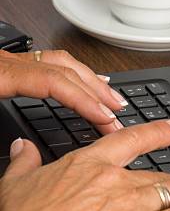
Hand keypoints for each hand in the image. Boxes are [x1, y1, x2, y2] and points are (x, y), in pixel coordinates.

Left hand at [0, 49, 126, 132]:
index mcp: (2, 74)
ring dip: (92, 81)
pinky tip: (86, 80)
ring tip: (112, 100)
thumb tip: (20, 148)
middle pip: (65, 71)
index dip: (84, 99)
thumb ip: (1, 118)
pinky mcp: (10, 66)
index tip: (105, 118)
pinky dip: (75, 72)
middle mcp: (10, 63)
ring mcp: (12, 62)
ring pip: (62, 63)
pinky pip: (51, 62)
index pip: (55, 81)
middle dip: (96, 94)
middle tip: (117, 117)